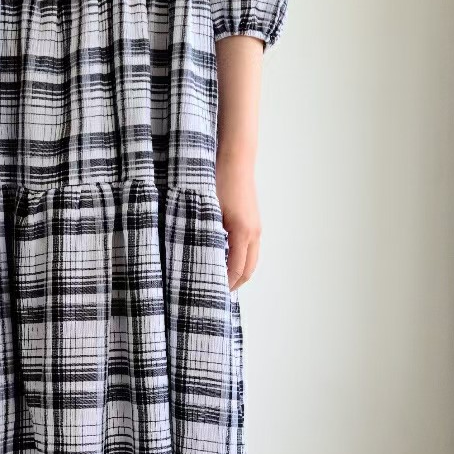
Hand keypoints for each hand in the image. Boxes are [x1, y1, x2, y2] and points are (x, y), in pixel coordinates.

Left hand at [216, 158, 260, 291]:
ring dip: (238, 272)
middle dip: (234, 284)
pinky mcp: (253, 221)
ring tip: (218, 280)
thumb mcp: (207, 211)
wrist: (235, 159)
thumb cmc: (218, 181)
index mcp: (242, 233)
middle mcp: (254, 233)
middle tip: (215, 293)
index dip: (225, 285)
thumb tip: (196, 258)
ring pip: (251, 260)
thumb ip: (204, 236)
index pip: (236, 270)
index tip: (210, 294)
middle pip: (248, 270)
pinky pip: (250, 248)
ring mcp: (256, 227)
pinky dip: (240, 259)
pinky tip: (224, 259)